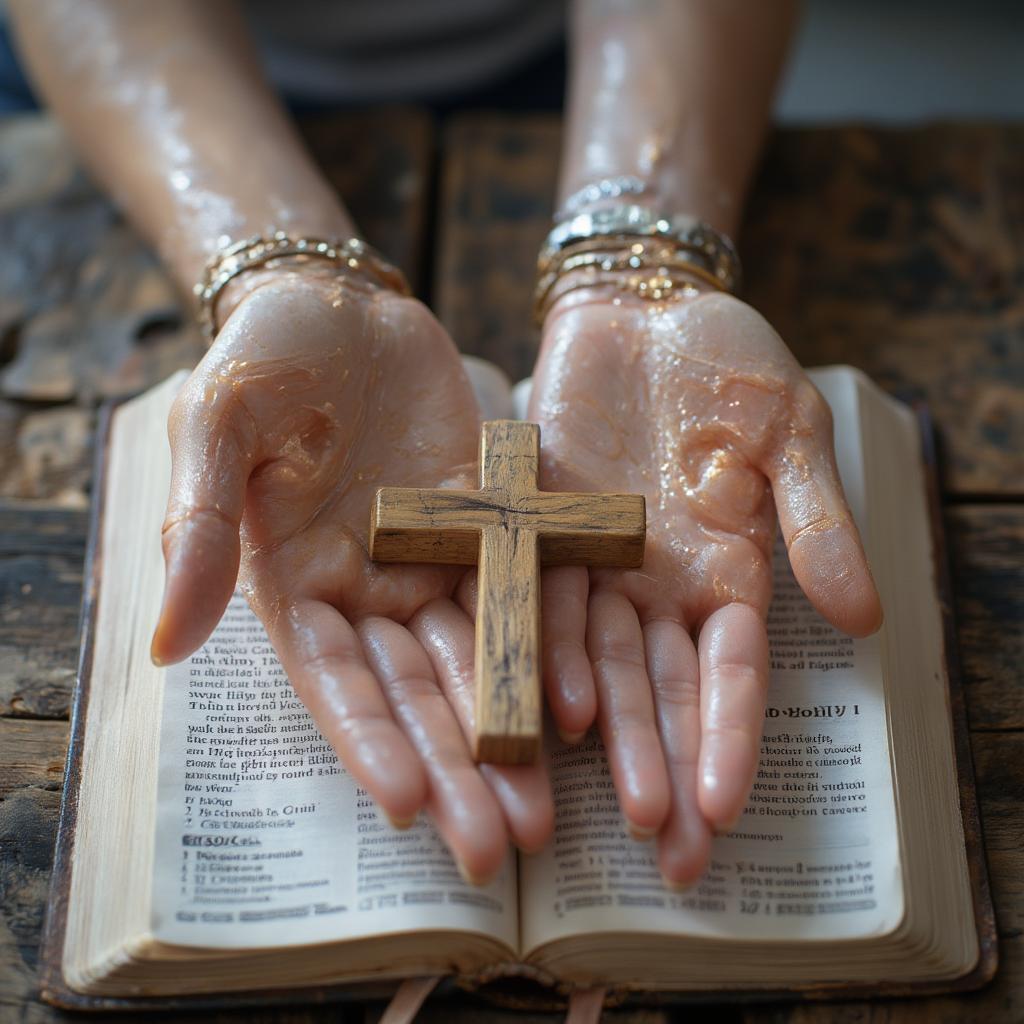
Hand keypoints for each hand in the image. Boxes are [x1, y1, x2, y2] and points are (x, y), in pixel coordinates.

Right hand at [151, 271, 552, 881]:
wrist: (341, 303)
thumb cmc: (263, 357)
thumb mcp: (218, 426)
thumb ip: (199, 529)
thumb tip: (163, 644)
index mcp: (295, 581)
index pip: (334, 678)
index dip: (368, 738)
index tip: (406, 801)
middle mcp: (370, 589)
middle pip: (416, 692)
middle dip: (453, 769)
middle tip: (494, 848)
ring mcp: (436, 561)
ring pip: (478, 661)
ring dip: (509, 735)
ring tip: (543, 814)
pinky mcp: (493, 524)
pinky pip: (527, 588)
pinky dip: (550, 644)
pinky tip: (582, 708)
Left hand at [530, 287, 881, 886]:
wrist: (644, 306)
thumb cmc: (728, 361)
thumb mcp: (792, 433)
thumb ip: (817, 523)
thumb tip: (866, 621)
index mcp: (729, 566)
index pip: (733, 670)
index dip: (730, 735)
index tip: (727, 807)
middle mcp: (661, 580)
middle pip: (666, 687)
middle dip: (671, 766)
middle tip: (672, 856)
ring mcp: (599, 559)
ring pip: (604, 661)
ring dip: (613, 734)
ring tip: (620, 808)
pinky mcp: (540, 525)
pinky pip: (543, 598)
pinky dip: (550, 650)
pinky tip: (553, 708)